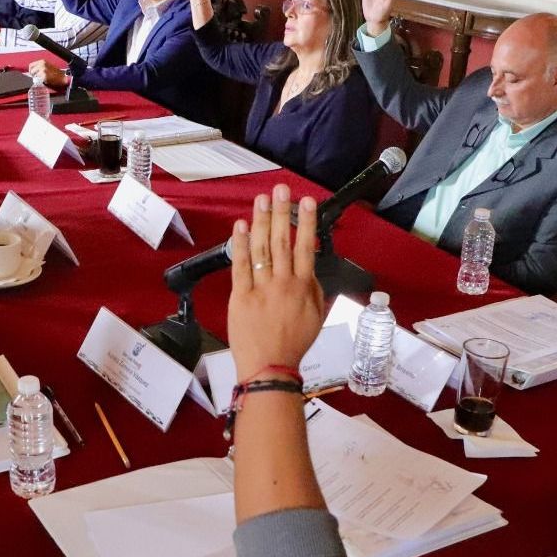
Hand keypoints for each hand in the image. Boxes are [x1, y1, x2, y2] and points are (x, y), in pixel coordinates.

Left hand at [27, 60, 67, 88]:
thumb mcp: (47, 66)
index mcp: (42, 61)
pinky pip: (38, 80)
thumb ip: (39, 67)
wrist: (62, 78)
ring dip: (36, 78)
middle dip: (33, 75)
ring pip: (34, 76)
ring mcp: (43, 70)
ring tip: (42, 79)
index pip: (31, 65)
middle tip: (37, 77)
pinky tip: (44, 81)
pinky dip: (40, 81)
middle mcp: (42, 65)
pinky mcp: (44, 76)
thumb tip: (32, 71)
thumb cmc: (56, 73)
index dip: (31, 70)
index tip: (32, 73)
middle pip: (31, 71)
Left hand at [226, 185, 324, 381]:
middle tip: (281, 190)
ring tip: (261, 199)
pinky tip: (240, 226)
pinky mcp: (241, 296)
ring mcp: (261, 289)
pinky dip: (240, 245)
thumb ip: (315, 289)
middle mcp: (283, 284)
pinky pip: (240, 266)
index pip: (306, 247)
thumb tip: (310, 268)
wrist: (270, 367)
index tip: (307, 202)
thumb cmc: (294, 344)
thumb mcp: (317, 316)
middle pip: (282, 241)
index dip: (306, 222)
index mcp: (304, 287)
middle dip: (282, 212)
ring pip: (262, 249)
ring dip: (261, 221)